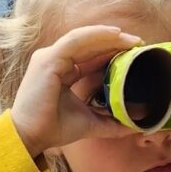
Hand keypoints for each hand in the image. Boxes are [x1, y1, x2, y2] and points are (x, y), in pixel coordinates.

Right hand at [10, 26, 141, 157]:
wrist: (32, 136)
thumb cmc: (54, 129)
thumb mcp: (90, 122)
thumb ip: (111, 122)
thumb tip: (135, 125)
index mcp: (62, 72)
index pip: (90, 57)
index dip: (112, 54)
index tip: (134, 56)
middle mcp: (55, 61)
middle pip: (89, 45)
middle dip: (114, 42)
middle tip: (138, 43)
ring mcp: (50, 57)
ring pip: (84, 39)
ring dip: (109, 36)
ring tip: (131, 39)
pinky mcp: (48, 59)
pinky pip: (76, 41)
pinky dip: (96, 35)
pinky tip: (115, 35)